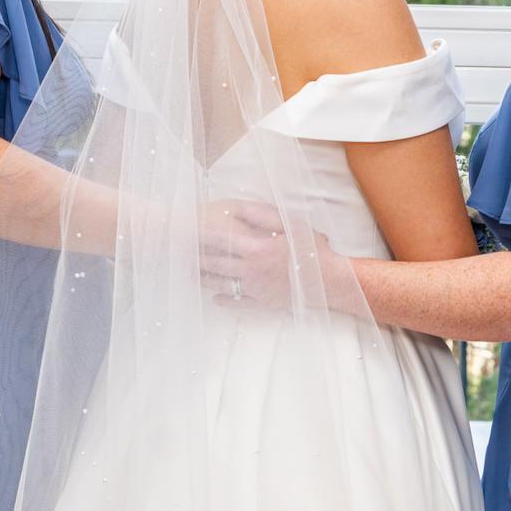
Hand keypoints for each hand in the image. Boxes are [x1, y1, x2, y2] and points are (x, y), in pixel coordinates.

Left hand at [197, 200, 344, 309]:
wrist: (331, 282)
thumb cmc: (314, 250)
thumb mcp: (291, 223)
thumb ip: (262, 214)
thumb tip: (239, 208)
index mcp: (256, 249)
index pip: (219, 240)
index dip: (199, 234)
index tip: (184, 230)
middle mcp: (250, 271)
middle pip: (214, 263)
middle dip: (195, 256)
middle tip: (178, 252)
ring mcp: (255, 289)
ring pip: (221, 283)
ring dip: (203, 278)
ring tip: (189, 272)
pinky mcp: (263, 302)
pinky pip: (237, 302)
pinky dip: (223, 300)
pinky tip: (214, 297)